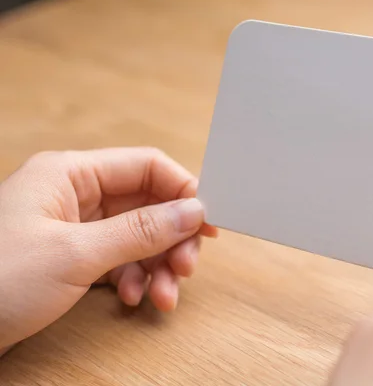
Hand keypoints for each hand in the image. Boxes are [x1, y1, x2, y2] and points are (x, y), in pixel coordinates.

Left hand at [0, 148, 216, 350]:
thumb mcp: (74, 254)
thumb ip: (140, 231)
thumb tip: (193, 212)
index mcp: (70, 175)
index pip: (145, 167)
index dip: (183, 190)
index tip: (209, 222)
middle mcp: (75, 196)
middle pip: (147, 204)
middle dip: (171, 238)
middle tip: (186, 267)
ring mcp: (74, 228)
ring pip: (138, 236)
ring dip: (157, 265)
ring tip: (163, 296)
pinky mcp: (72, 257)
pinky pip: (120, 260)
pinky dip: (134, 279)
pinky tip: (134, 298)